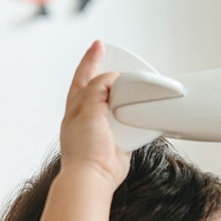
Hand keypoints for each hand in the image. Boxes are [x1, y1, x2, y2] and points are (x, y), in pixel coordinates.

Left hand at [59, 40, 130, 188]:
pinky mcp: (118, 141)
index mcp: (76, 105)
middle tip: (122, 64)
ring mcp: (104, 128)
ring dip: (127, 97)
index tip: (99, 45)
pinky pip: (131, 124)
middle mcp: (89, 115)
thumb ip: (98, 88)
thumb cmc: (83, 148)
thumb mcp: (87, 108)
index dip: (91, 59)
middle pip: (101, 87)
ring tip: (136, 88)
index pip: (83, 75)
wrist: (94, 175)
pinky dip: (138, 117)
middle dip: (111, 75)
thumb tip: (112, 79)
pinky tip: (143, 112)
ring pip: (117, 105)